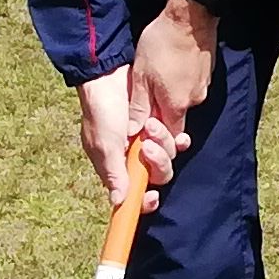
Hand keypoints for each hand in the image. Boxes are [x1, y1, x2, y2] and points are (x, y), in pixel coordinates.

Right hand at [75, 70, 178, 197]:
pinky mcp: (162, 127)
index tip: (152, 196)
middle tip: (148, 145)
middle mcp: (136, 159)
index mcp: (118, 168)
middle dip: (157, 163)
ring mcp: (150, 142)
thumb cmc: (100, 112)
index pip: (135, 195)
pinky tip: (176, 132)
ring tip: (151, 125)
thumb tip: (118, 201)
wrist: (109, 76)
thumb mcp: (104, 144)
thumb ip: (113, 172)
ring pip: (169, 157)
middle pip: (158, 176)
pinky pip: (177, 140)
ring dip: (164, 143)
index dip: (145, 202)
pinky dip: (177, 138)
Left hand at [130, 0, 218, 166]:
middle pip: (176, 118)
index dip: (156, 135)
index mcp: (176, 105)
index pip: (169, 135)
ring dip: (169, 94)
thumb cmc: (162, 43)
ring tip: (156, 74)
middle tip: (145, 94)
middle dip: (161, 113)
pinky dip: (179, 82)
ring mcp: (203, 86)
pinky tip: (170, 65)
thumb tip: (132, 131)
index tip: (143, 126)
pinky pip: (190, 86)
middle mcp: (194, 100)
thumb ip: (138, 106)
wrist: (190, 15)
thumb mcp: (141, 76)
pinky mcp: (206, 73)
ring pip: (183, 101)